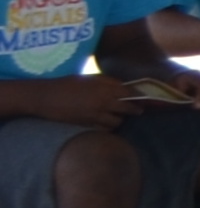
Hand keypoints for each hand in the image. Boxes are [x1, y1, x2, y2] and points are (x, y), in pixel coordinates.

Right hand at [9, 78, 137, 130]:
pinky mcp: (86, 125)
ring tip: (119, 116)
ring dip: (120, 119)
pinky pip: (105, 129)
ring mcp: (94, 115)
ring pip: (118, 122)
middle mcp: (102, 103)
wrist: (46, 97)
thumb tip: (126, 87)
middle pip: (128, 109)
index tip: (144, 98)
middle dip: (135, 109)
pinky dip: (108, 127)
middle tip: (138, 110)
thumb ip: (109, 82)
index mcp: (104, 88)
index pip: (130, 94)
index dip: (139, 97)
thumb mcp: (90, 78)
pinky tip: (107, 123)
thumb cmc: (68, 84)